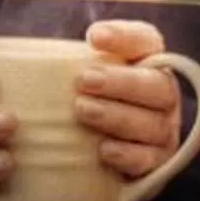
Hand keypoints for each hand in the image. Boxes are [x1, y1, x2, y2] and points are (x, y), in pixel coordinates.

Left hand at [72, 20, 181, 182]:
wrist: (90, 152)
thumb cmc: (84, 101)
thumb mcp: (76, 74)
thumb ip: (63, 61)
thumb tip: (35, 61)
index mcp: (148, 62)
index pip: (146, 41)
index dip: (125, 37)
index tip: (94, 37)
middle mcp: (163, 95)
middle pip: (157, 86)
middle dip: (122, 83)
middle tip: (84, 81)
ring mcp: (164, 131)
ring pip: (153, 124)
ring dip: (117, 116)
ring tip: (83, 110)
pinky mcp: (156, 163)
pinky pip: (148, 160)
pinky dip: (127, 154)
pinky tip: (103, 150)